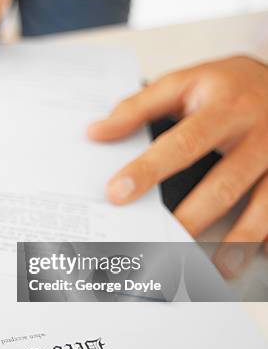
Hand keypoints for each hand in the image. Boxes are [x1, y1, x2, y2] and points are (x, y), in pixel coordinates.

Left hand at [87, 56, 267, 276]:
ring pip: (264, 204)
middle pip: (224, 183)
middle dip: (192, 216)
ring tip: (215, 266)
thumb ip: (138, 107)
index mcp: (223, 106)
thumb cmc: (227, 83)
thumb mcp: (183, 82)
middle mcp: (258, 132)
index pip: (182, 143)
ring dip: (239, 239)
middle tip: (159, 242)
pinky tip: (255, 257)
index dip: (149, 170)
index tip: (117, 193)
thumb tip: (96, 132)